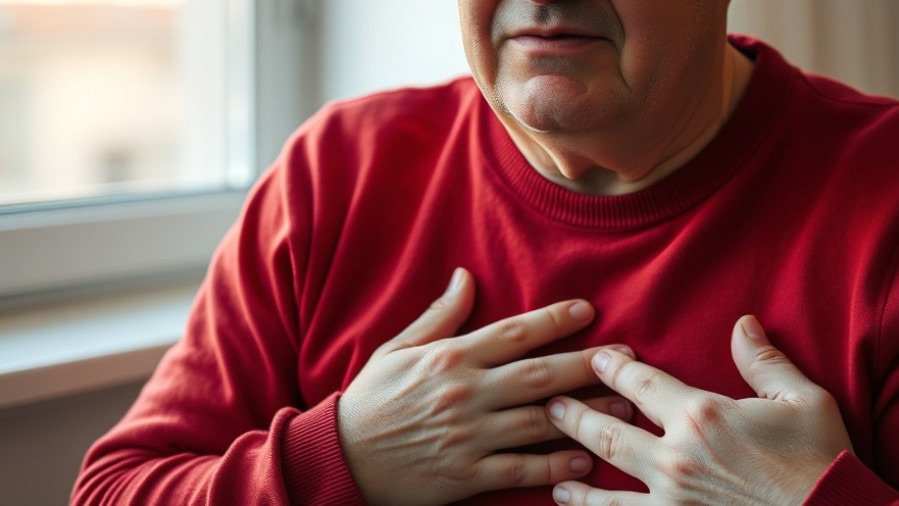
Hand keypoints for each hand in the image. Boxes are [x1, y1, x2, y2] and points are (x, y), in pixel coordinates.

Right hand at [338, 268, 626, 504]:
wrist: (340, 457)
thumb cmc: (371, 398)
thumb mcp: (396, 349)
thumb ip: (438, 316)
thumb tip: (465, 277)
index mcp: (449, 358)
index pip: (513, 333)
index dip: (554, 320)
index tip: (588, 310)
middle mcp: (464, 393)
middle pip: (538, 375)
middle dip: (587, 365)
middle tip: (628, 359)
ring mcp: (467, 436)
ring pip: (537, 423)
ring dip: (585, 416)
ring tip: (623, 409)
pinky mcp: (465, 475)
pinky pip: (519, 470)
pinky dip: (553, 466)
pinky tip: (583, 460)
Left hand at [546, 315, 853, 504]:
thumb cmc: (822, 462)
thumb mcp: (803, 400)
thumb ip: (763, 361)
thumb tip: (743, 324)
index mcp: (701, 415)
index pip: (639, 383)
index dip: (612, 368)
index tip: (596, 359)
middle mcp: (675, 456)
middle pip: (606, 431)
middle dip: (571, 415)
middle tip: (548, 406)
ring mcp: (670, 500)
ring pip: (605, 486)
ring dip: (574, 475)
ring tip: (555, 471)